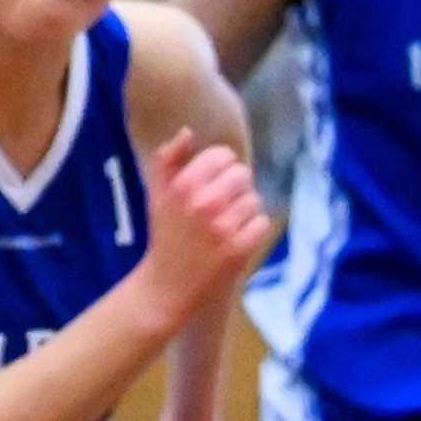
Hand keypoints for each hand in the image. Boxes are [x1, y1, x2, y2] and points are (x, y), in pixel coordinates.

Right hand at [130, 129, 270, 321]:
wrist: (167, 288)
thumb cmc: (166, 238)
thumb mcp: (157, 195)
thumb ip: (168, 161)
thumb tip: (187, 132)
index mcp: (183, 185)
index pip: (223, 156)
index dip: (222, 169)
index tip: (213, 186)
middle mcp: (203, 202)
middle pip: (243, 175)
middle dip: (235, 190)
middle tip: (220, 210)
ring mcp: (223, 227)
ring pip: (254, 200)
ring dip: (244, 212)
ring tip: (226, 227)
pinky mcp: (238, 250)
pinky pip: (262, 223)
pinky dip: (253, 231)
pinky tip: (237, 241)